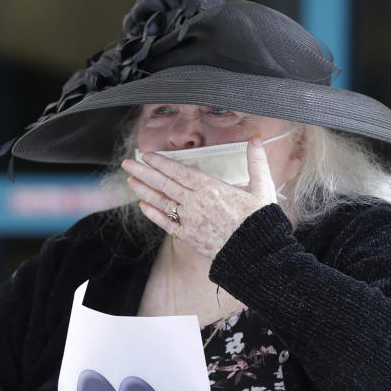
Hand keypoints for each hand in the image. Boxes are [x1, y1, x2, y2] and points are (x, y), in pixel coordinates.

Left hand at [121, 134, 276, 258]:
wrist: (258, 253)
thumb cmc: (261, 220)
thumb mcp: (262, 186)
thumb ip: (256, 160)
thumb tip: (255, 137)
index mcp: (212, 187)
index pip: (179, 171)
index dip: (161, 162)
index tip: (147, 155)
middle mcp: (196, 202)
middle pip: (164, 184)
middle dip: (143, 172)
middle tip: (127, 163)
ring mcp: (190, 220)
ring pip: (161, 201)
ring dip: (144, 190)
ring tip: (130, 180)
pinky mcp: (189, 237)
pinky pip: (166, 223)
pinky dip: (153, 214)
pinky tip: (143, 206)